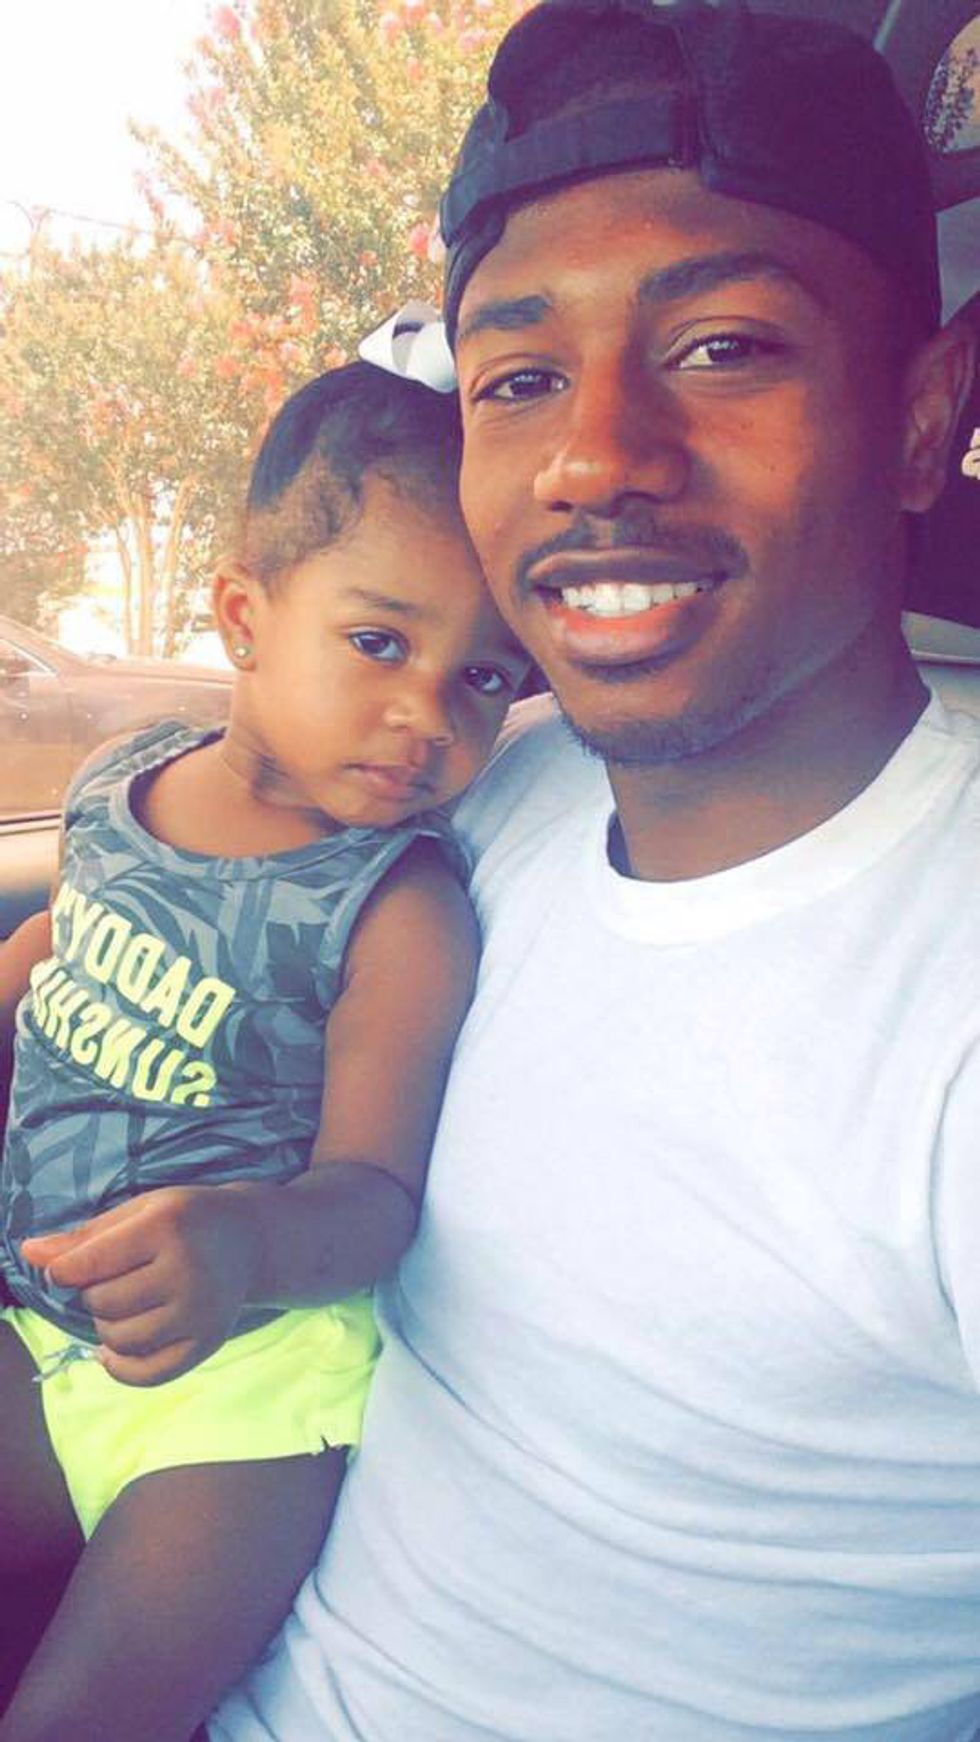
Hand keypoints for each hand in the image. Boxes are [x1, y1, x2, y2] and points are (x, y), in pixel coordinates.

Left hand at [20, 1186, 259, 1386]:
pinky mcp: (208, 1342)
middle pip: (102, 1303)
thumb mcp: (140, 1211)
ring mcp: (200, 1311)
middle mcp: (187, 1270)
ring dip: (106, 1327)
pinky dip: (120, 1368)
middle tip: (114, 1279)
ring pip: (120, 1340)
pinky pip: (148, 1374)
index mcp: (167, 1226)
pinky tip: (114, 1350)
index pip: (89, 1263)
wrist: (251, 1240)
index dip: (62, 1271)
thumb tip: (29, 1253)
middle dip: (93, 1294)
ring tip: (122, 1307)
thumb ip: (85, 1236)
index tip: (64, 1270)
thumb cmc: (185, 1220)